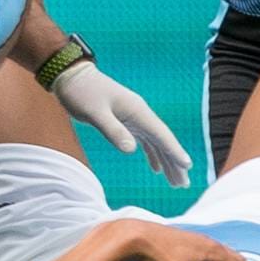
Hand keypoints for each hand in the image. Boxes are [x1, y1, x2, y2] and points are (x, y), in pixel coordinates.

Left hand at [52, 62, 192, 186]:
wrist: (71, 76)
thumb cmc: (82, 93)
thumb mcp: (95, 113)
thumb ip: (113, 130)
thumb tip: (132, 150)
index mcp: (137, 111)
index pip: (161, 134)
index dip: (174, 151)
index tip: (187, 167)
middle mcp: (140, 114)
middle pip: (162, 141)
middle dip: (174, 162)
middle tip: (184, 184)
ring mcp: (133, 117)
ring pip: (156, 142)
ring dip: (166, 161)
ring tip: (175, 182)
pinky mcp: (125, 120)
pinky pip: (145, 140)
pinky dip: (152, 154)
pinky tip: (156, 168)